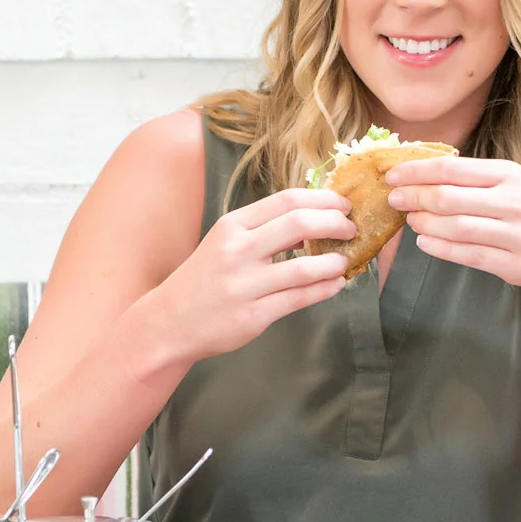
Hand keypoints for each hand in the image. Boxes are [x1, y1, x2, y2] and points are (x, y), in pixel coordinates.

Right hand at [152, 187, 355, 362]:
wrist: (168, 322)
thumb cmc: (204, 279)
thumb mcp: (225, 242)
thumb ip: (263, 228)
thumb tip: (313, 215)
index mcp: (232, 226)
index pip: (286, 200)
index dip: (322, 199)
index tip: (343, 204)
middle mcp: (237, 251)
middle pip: (298, 224)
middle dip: (334, 223)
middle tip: (351, 229)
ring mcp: (244, 285)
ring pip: (303, 267)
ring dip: (334, 262)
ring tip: (345, 261)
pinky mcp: (252, 316)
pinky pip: (299, 299)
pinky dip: (324, 289)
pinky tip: (335, 284)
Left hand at [384, 156, 520, 301]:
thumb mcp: (517, 183)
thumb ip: (478, 178)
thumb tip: (426, 173)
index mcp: (510, 176)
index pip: (452, 169)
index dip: (417, 171)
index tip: (393, 174)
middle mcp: (513, 202)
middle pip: (449, 197)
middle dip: (414, 197)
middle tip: (393, 198)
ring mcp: (515, 235)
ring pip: (457, 227)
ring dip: (425, 223)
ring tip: (410, 221)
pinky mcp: (515, 265)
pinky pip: (469, 255)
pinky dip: (442, 248)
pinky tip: (425, 242)